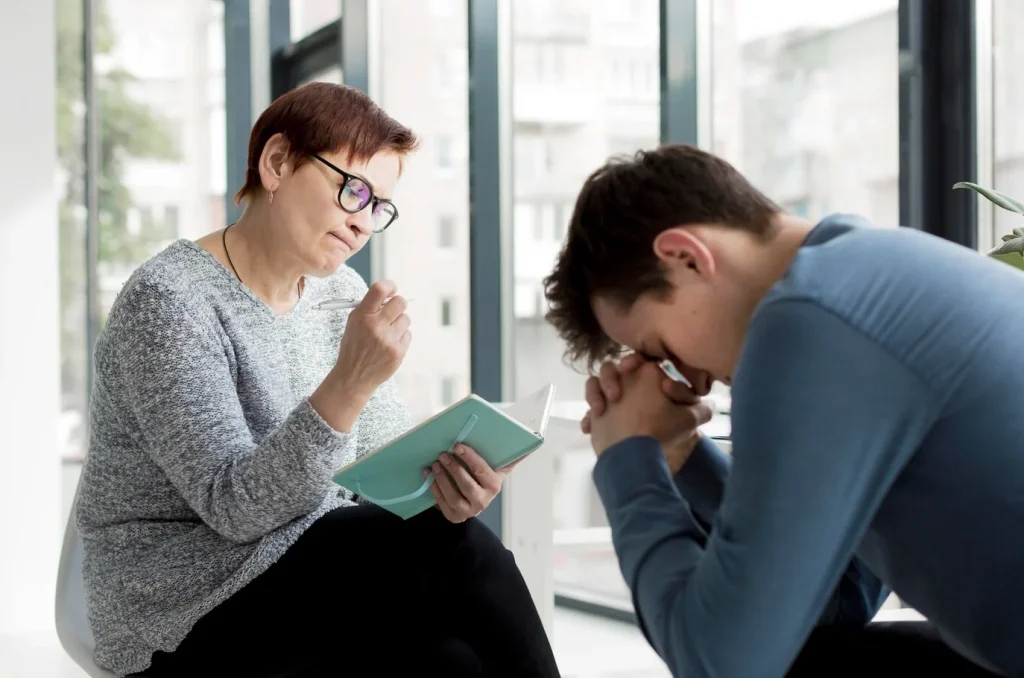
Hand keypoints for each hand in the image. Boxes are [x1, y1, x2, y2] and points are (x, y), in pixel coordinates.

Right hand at [333, 280, 411, 397]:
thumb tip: (389, 294)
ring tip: (387, 333)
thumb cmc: (354, 346)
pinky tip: (389, 344)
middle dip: (398, 304)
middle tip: (392, 311)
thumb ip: (369, 307)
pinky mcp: (398, 351)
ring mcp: (388, 340)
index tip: (391, 290)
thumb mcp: (353, 323)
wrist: (353, 376)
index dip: (389, 286)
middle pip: (400, 302)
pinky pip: (408, 334)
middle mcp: (376, 326)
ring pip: (406, 319)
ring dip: (398, 323)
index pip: (379, 290)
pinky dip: (400, 337)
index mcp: (362, 316)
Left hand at [425, 444, 525, 522]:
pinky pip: (441, 503)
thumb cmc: (484, 478)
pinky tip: (428, 475)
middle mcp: (482, 501)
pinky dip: (434, 488)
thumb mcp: (498, 468)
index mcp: (494, 486)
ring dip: (442, 478)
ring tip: (435, 463)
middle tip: (443, 454)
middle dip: (453, 468)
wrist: (473, 500)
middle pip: (466, 484)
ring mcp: (467, 511)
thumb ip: (513, 456)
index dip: (470, 458)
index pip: (482, 471)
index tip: (458, 446)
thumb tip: (536, 440)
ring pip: (453, 495)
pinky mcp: (454, 516)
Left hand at [584, 358, 712, 473]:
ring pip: (595, 382)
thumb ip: (702, 409)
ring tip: (608, 407)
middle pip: (616, 368)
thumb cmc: (661, 431)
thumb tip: (710, 405)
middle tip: (629, 394)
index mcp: (646, 372)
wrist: (632, 453)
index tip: (656, 382)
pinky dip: (593, 415)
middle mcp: (622, 378)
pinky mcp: (594, 415)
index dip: (650, 367)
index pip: (646, 359)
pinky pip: (589, 408)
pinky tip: (597, 425)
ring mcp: (604, 395)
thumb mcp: (690, 420)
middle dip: (620, 376)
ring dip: (600, 391)